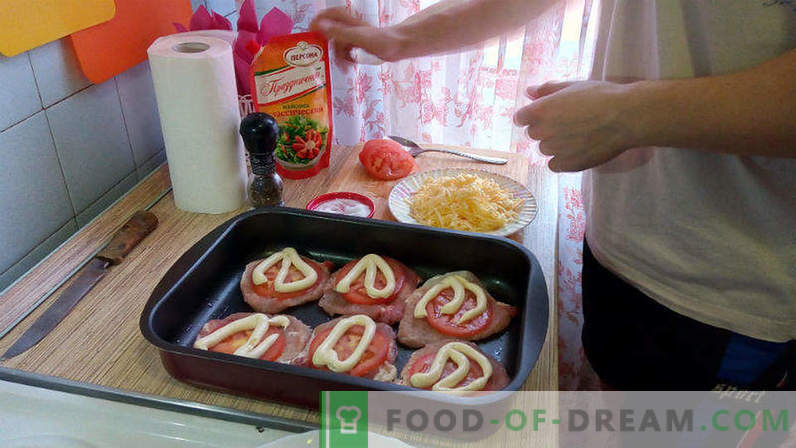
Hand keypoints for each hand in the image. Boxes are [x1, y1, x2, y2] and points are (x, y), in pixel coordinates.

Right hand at [310, 7, 404, 63]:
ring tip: (340, 66)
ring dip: (336, 56)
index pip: (326, 15)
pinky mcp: (357, 46)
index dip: (317, 23)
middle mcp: (348, 27)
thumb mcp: (357, 37)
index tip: (311, 34)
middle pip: (328, 33)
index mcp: (346, 20)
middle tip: (321, 57)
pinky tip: (347, 67)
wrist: (398, 47)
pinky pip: (345, 53)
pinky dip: (344, 60)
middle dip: (326, 47)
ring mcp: (353, 36)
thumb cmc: (381, 40)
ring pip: (336, 46)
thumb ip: (338, 32)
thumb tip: (319, 26)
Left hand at [513, 81, 639, 171]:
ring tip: (579, 135)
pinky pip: (554, 165)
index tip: (545, 115)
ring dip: (555, 144)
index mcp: (541, 110)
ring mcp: (554, 149)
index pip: (520, 118)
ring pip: (545, 149)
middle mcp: (543, 131)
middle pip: (533, 133)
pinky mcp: (567, 164)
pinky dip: (563, 160)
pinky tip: (578, 149)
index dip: (531, 116)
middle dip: (546, 129)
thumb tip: (528, 91)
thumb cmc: (602, 97)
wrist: (627, 117)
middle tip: (569, 122)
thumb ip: (547, 90)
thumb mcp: (573, 86)